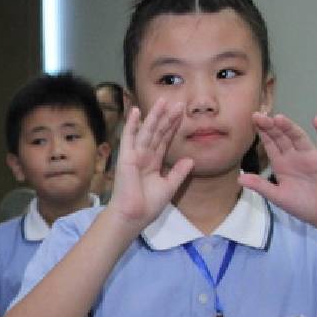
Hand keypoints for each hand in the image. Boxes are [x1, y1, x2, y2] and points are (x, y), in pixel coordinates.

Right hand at [107, 99, 192, 227]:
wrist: (134, 216)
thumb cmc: (148, 206)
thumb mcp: (169, 187)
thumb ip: (178, 173)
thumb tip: (190, 160)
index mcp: (153, 163)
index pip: (165, 140)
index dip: (173, 126)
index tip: (182, 113)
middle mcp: (144, 156)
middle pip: (158, 132)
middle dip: (168, 117)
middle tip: (179, 103)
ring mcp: (134, 155)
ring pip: (147, 131)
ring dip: (154, 116)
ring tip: (163, 100)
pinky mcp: (126, 157)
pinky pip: (128, 137)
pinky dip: (131, 124)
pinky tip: (135, 111)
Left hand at [241, 113, 316, 229]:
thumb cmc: (302, 205)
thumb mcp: (277, 196)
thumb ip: (260, 186)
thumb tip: (239, 179)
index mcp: (281, 164)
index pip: (270, 144)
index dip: (262, 133)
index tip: (253, 120)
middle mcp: (295, 156)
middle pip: (281, 137)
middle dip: (271, 127)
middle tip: (260, 115)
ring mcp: (311, 156)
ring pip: (299, 138)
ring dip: (289, 128)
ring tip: (279, 118)